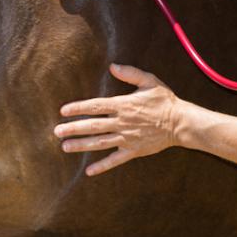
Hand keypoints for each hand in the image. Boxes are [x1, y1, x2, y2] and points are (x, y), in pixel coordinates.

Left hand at [54, 64, 178, 175]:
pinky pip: (115, 159)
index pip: (96, 106)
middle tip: (57, 131)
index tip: (63, 111)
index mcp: (124, 105)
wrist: (180, 122)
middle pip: (93, 126)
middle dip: (73, 128)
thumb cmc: (165, 100)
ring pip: (100, 142)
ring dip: (81, 145)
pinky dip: (102, 166)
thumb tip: (113, 66)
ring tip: (65, 147)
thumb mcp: (150, 81)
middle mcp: (122, 122)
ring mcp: (127, 138)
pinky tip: (89, 171)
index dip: (78, 108)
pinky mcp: (134, 150)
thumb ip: (130, 73)